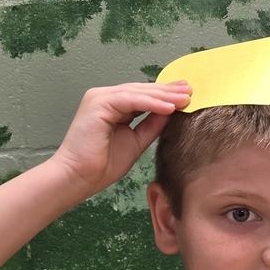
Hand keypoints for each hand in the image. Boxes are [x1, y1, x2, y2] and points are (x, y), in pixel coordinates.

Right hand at [53, 81, 191, 197]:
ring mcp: (99, 98)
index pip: (143, 97)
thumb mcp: (135, 142)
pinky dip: (151, 103)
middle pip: (142, 91)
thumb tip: (170, 113)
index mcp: (112, 107)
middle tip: (191, 91)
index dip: (165, 96)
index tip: (186, 97)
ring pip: (138, 92)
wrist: (79, 178)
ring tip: (185, 98)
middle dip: (168, 91)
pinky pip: (130, 100)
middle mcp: (105, 98)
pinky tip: (169, 107)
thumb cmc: (101, 166)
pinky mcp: (98, 102)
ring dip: (163, 95)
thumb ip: (150, 126)